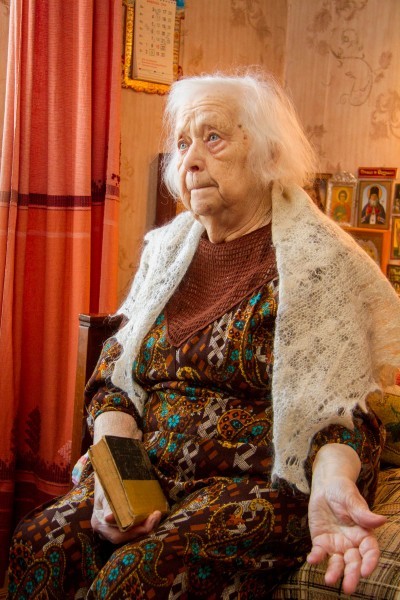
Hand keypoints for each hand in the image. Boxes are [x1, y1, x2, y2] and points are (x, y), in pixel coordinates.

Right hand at [91, 476, 161, 543]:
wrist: (105, 477)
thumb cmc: (105, 483)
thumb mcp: (105, 492)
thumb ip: (108, 505)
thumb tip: (109, 519)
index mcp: (99, 524)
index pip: (117, 536)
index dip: (133, 533)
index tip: (147, 525)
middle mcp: (105, 530)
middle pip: (126, 537)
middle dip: (143, 529)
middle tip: (156, 516)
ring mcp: (113, 528)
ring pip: (131, 534)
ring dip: (146, 526)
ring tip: (157, 514)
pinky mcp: (121, 524)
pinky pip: (133, 527)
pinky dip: (143, 523)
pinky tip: (152, 515)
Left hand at [307, 475, 385, 594]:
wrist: (326, 487)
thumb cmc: (343, 491)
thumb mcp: (352, 499)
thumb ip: (363, 513)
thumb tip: (382, 520)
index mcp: (364, 534)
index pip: (370, 551)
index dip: (369, 562)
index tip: (365, 571)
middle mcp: (351, 543)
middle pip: (354, 562)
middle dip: (351, 575)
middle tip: (348, 588)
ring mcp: (336, 544)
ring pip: (337, 562)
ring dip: (334, 572)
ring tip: (329, 580)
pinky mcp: (321, 541)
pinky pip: (319, 552)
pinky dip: (316, 557)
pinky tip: (311, 559)